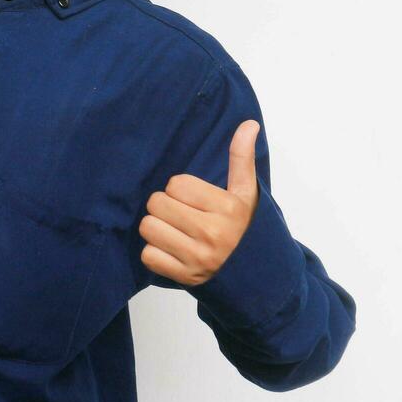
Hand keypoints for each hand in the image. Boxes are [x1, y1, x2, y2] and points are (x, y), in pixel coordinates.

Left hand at [139, 119, 261, 286]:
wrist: (253, 274)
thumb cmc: (243, 226)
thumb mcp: (246, 192)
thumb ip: (242, 157)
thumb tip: (249, 124)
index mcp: (227, 209)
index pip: (176, 184)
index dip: (180, 189)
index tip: (194, 199)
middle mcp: (213, 234)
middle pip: (157, 204)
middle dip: (165, 206)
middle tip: (181, 214)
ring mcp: (197, 258)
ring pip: (148, 228)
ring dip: (157, 228)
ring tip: (175, 230)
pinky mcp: (184, 277)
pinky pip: (148, 255)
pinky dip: (156, 253)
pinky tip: (173, 250)